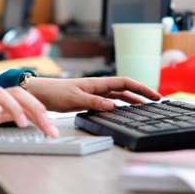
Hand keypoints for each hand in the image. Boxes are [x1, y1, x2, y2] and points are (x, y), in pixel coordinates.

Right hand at [0, 86, 58, 136]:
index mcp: (8, 100)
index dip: (43, 115)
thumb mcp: (3, 122)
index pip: (29, 102)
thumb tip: (44, 127)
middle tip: (46, 125)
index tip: (52, 131)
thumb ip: (21, 119)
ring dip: (14, 107)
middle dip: (35, 108)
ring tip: (22, 123)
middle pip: (20, 93)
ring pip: (1, 93)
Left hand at [25, 77, 161, 112]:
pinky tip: (122, 111)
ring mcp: (93, 93)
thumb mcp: (76, 98)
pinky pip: (108, 101)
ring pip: (117, 95)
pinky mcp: (87, 100)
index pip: (126, 82)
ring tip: (143, 108)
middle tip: (156, 101)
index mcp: (98, 83)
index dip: (141, 88)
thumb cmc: (55, 93)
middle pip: (125, 88)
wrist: (39, 93)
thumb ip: (95, 102)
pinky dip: (118, 105)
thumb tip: (114, 105)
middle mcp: (98, 86)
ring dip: (131, 100)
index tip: (154, 95)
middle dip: (141, 94)